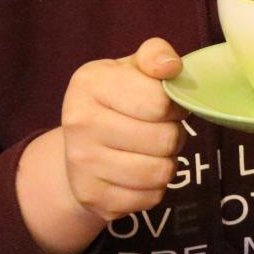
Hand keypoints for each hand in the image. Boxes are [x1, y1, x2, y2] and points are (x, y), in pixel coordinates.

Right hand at [18, 38, 185, 253]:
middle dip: (173, 134)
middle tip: (159, 129)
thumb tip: (170, 67)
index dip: (175, 105)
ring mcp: (82, 164)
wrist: (80, 146)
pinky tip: (137, 172)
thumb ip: (156, 54)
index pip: (160, 102)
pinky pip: (151, 198)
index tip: (165, 104)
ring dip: (167, 162)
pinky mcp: (92, 198)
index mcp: (90, 82)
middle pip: (165, 139)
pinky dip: (153, 188)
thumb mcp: (134, 68)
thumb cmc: (120, 100)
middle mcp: (78, 122)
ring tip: (150, 150)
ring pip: (161, 172)